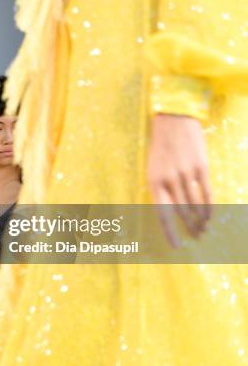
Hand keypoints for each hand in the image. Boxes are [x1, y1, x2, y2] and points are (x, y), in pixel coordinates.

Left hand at [148, 114, 212, 246]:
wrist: (174, 118)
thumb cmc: (160, 144)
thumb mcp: (152, 166)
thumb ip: (160, 187)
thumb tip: (170, 209)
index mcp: (153, 181)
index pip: (162, 213)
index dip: (170, 232)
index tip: (176, 247)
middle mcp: (169, 179)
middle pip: (181, 212)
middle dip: (189, 228)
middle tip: (196, 239)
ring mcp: (186, 173)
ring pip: (195, 205)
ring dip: (200, 221)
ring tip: (204, 231)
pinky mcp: (201, 167)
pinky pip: (207, 192)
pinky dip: (210, 207)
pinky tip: (211, 217)